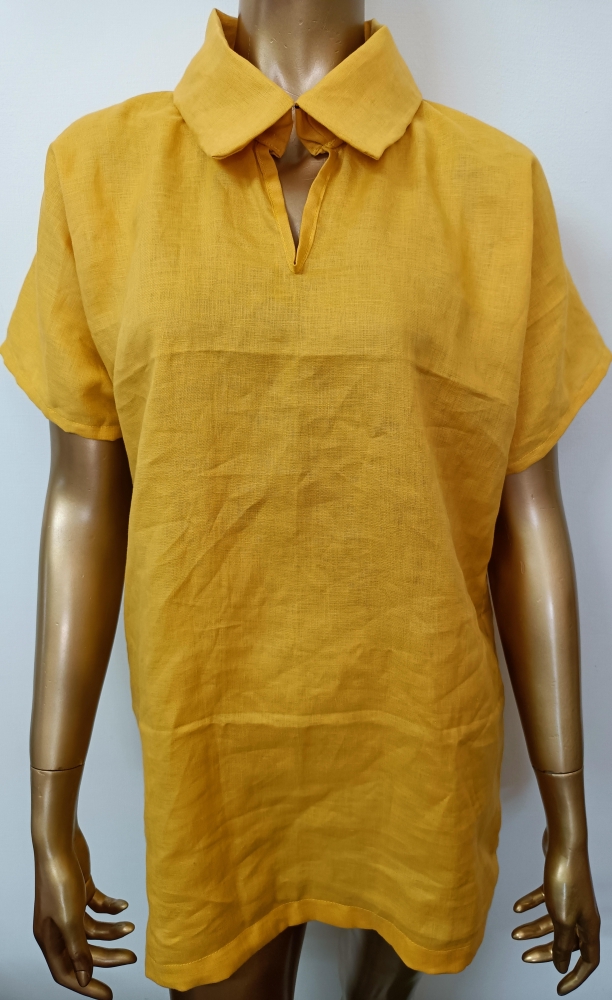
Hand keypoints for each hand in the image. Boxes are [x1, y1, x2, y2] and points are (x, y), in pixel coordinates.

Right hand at [33, 826, 135, 998]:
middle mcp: (58, 925)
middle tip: (132, 958)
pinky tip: (123, 907)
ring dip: (112, 931)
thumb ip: (78, 950)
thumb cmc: (60, 880)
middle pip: (84, 952)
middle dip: (108, 957)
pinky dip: (111, 908)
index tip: (108, 995)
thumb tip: (84, 978)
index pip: (67, 972)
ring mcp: (69, 908)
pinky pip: (98, 907)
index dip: (86, 986)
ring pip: (93, 930)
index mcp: (49, 937)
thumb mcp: (70, 920)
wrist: (60, 842)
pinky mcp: (80, 890)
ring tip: (131, 927)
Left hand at [512, 828, 599, 994]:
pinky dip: (531, 905)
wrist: (563, 843)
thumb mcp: (563, 919)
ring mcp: (571, 898)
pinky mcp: (558, 883)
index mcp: (589, 926)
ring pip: (553, 921)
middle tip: (525, 957)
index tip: (559, 989)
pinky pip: (544, 900)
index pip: (588, 960)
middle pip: (566, 942)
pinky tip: (516, 907)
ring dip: (533, 928)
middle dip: (546, 952)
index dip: (576, 977)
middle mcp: (583, 914)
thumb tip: (561, 966)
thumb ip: (562, 944)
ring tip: (514, 933)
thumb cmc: (566, 881)